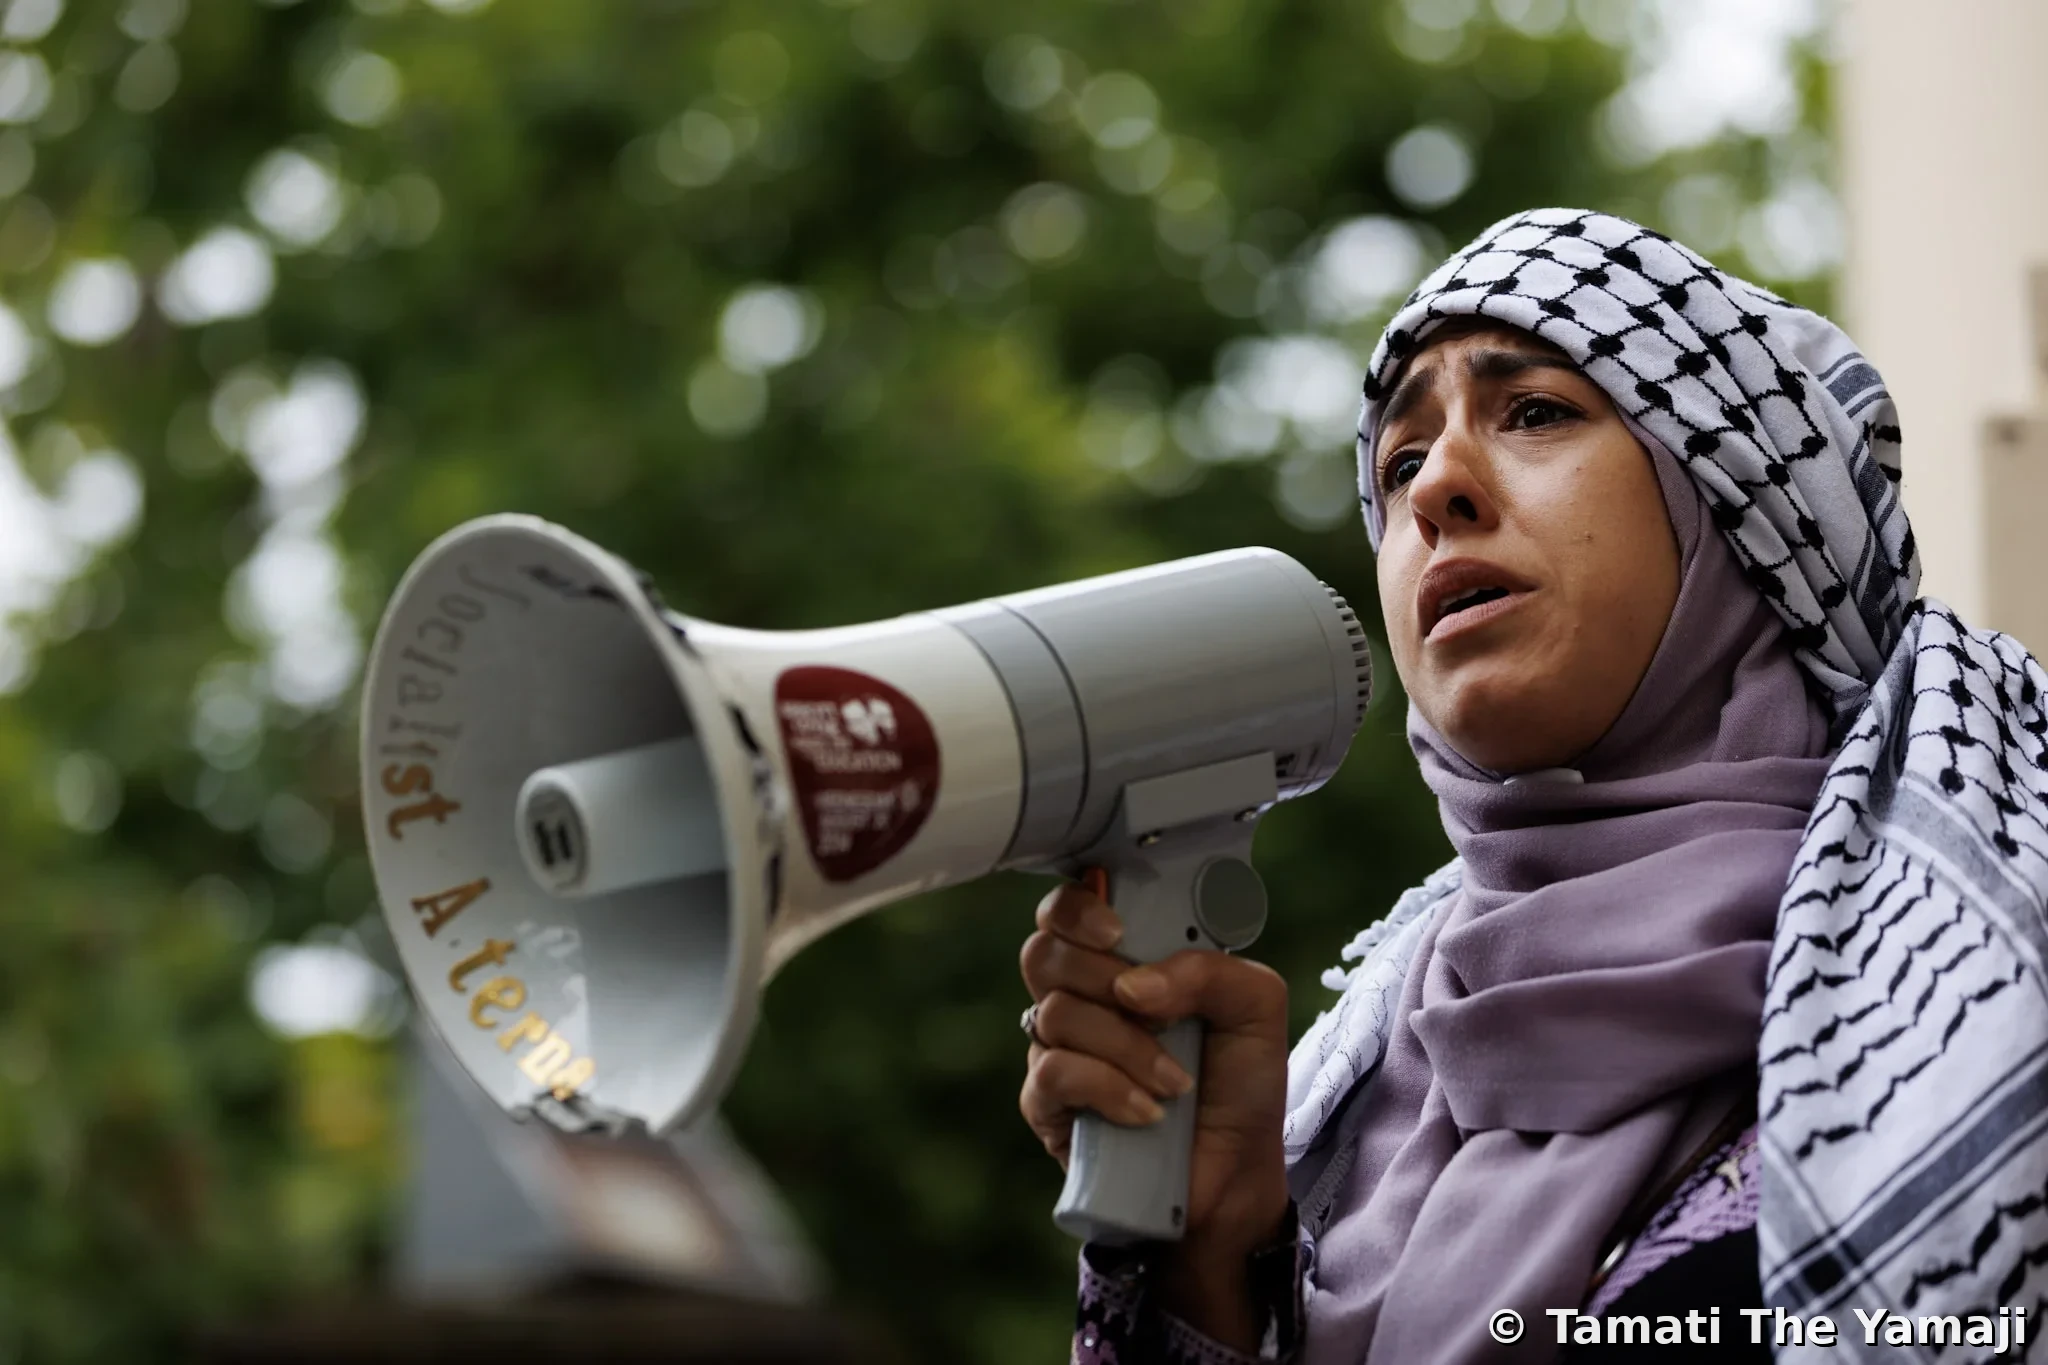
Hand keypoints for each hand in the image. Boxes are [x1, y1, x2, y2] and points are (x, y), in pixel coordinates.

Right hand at [1018, 874, 1290, 1350]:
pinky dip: (1108, 1087)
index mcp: (1122, 959)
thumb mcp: (1254, 1005)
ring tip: (1174, 1083)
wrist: (1235, 1172)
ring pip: (1055, 1014)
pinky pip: (1053, 1072)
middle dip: (1104, 979)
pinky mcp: (1045, 1104)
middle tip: (1158, 1013)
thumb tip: (1134, 987)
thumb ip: (1209, 969)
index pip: (1066, 908)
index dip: (1077, 907)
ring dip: (1127, 1046)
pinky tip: (1147, 1113)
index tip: (1119, 931)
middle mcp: (1080, 996)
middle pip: (1042, 952)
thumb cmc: (1240, 1082)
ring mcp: (1056, 1049)